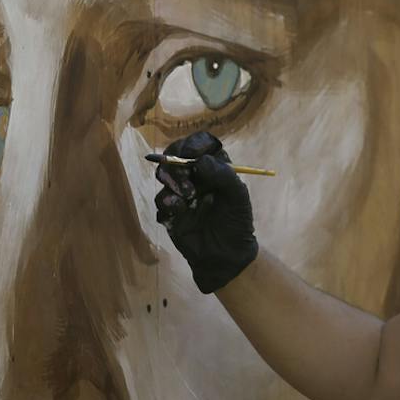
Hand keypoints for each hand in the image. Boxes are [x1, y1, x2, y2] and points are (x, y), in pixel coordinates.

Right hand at [150, 130, 258, 293]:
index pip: (199, 143)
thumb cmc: (236, 221)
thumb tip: (200, 162)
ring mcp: (179, 191)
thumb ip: (224, 175)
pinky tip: (181, 212)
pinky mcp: (169, 210)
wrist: (225, 255)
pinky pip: (161, 200)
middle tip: (186, 176)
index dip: (193, 144)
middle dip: (176, 162)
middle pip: (175, 153)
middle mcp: (194, 174)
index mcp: (214, 165)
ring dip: (173, 181)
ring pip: (163, 173)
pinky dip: (169, 203)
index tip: (192, 154)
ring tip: (189, 196)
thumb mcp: (238, 196)